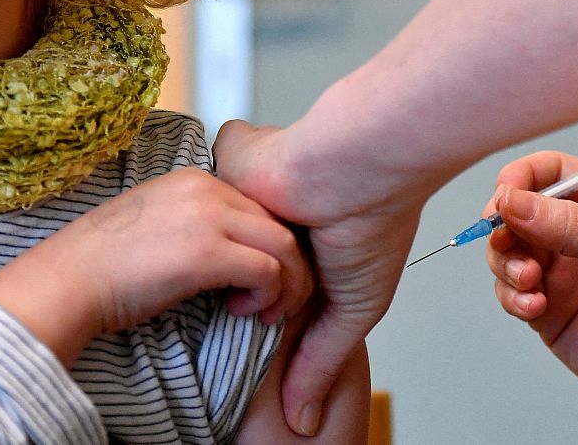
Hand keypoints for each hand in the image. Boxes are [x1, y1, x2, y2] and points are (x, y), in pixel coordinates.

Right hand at [0, 168, 311, 364]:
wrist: (66, 283)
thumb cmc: (102, 268)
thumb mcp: (154, 224)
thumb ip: (195, 223)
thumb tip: (234, 250)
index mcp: (192, 178)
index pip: (259, 204)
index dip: (270, 242)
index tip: (261, 277)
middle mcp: (204, 187)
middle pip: (279, 220)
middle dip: (291, 264)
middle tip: (278, 300)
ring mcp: (207, 216)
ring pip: (284, 244)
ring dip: (287, 284)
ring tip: (266, 311)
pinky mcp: (207, 252)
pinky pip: (270, 271)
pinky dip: (269, 296)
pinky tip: (243, 311)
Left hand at [214, 119, 425, 435]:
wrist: (360, 166)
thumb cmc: (374, 225)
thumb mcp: (351, 308)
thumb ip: (318, 359)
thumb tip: (302, 423)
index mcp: (300, 240)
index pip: (257, 277)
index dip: (250, 306)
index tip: (247, 326)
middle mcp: (273, 211)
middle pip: (228, 253)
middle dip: (230, 282)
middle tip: (235, 305)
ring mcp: (251, 185)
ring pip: (211, 223)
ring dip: (222, 247)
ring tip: (231, 270)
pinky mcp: (231, 158)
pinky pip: (203, 184)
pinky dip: (211, 201)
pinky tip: (219, 214)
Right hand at [486, 150, 577, 428]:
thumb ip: (570, 226)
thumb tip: (513, 202)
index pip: (552, 172)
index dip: (522, 179)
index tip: (504, 199)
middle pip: (519, 210)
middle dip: (506, 226)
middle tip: (507, 243)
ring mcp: (562, 270)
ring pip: (507, 251)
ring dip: (507, 264)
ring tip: (530, 283)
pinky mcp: (549, 308)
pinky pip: (510, 291)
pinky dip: (512, 297)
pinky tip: (535, 307)